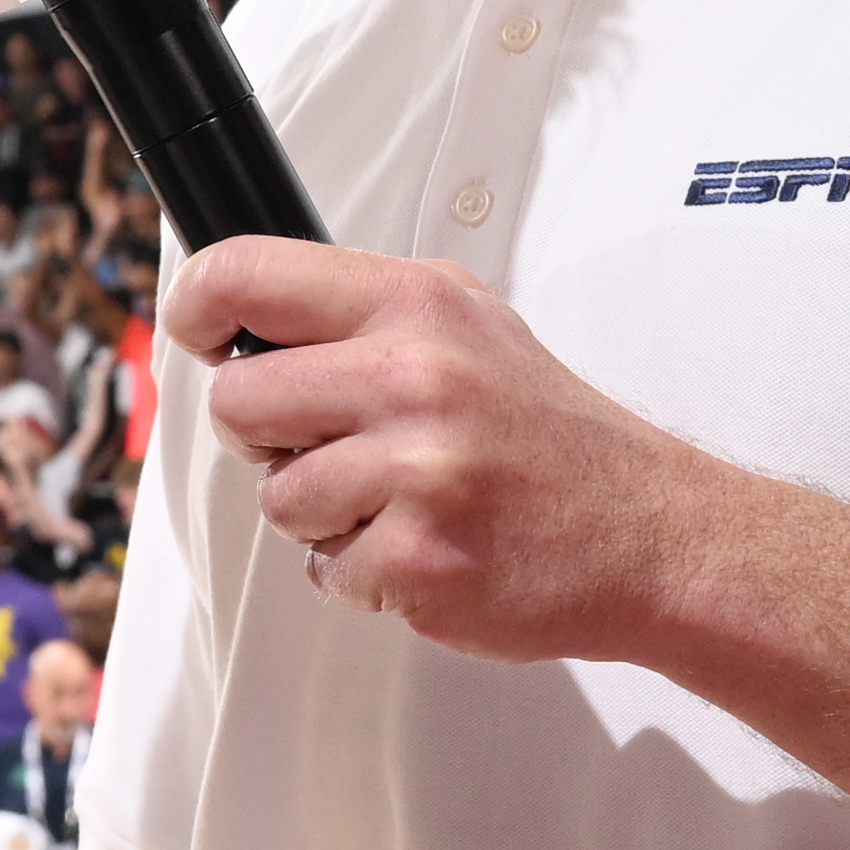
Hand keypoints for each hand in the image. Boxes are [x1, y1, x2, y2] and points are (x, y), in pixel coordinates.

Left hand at [161, 237, 741, 662]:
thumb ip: (361, 319)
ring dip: (322, 514)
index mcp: (417, 306)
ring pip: (276, 496)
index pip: (245, 274)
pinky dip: (362, 574)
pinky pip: (323, 571)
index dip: (197, 307)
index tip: (197, 332)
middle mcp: (414, 377)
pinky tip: (425, 546)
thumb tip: (242, 321)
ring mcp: (416, 471)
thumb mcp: (467, 329)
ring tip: (400, 501)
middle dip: (265, 433)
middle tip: (329, 445)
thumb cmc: (553, 439)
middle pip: (236, 400)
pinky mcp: (417, 561)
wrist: (653, 534)